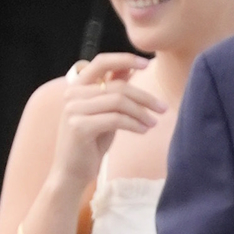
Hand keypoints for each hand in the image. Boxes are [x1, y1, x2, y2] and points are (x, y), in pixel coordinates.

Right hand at [40, 53, 164, 201]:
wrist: (71, 173)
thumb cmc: (90, 144)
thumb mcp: (104, 113)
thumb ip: (113, 90)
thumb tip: (130, 67)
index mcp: (77, 87)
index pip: (102, 62)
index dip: (125, 59)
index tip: (147, 63)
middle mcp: (72, 94)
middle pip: (117, 86)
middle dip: (144, 96)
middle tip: (162, 108)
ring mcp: (74, 110)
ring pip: (119, 101)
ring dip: (142, 112)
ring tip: (153, 122)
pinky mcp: (80, 127)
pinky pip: (116, 119)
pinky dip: (134, 124)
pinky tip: (143, 130)